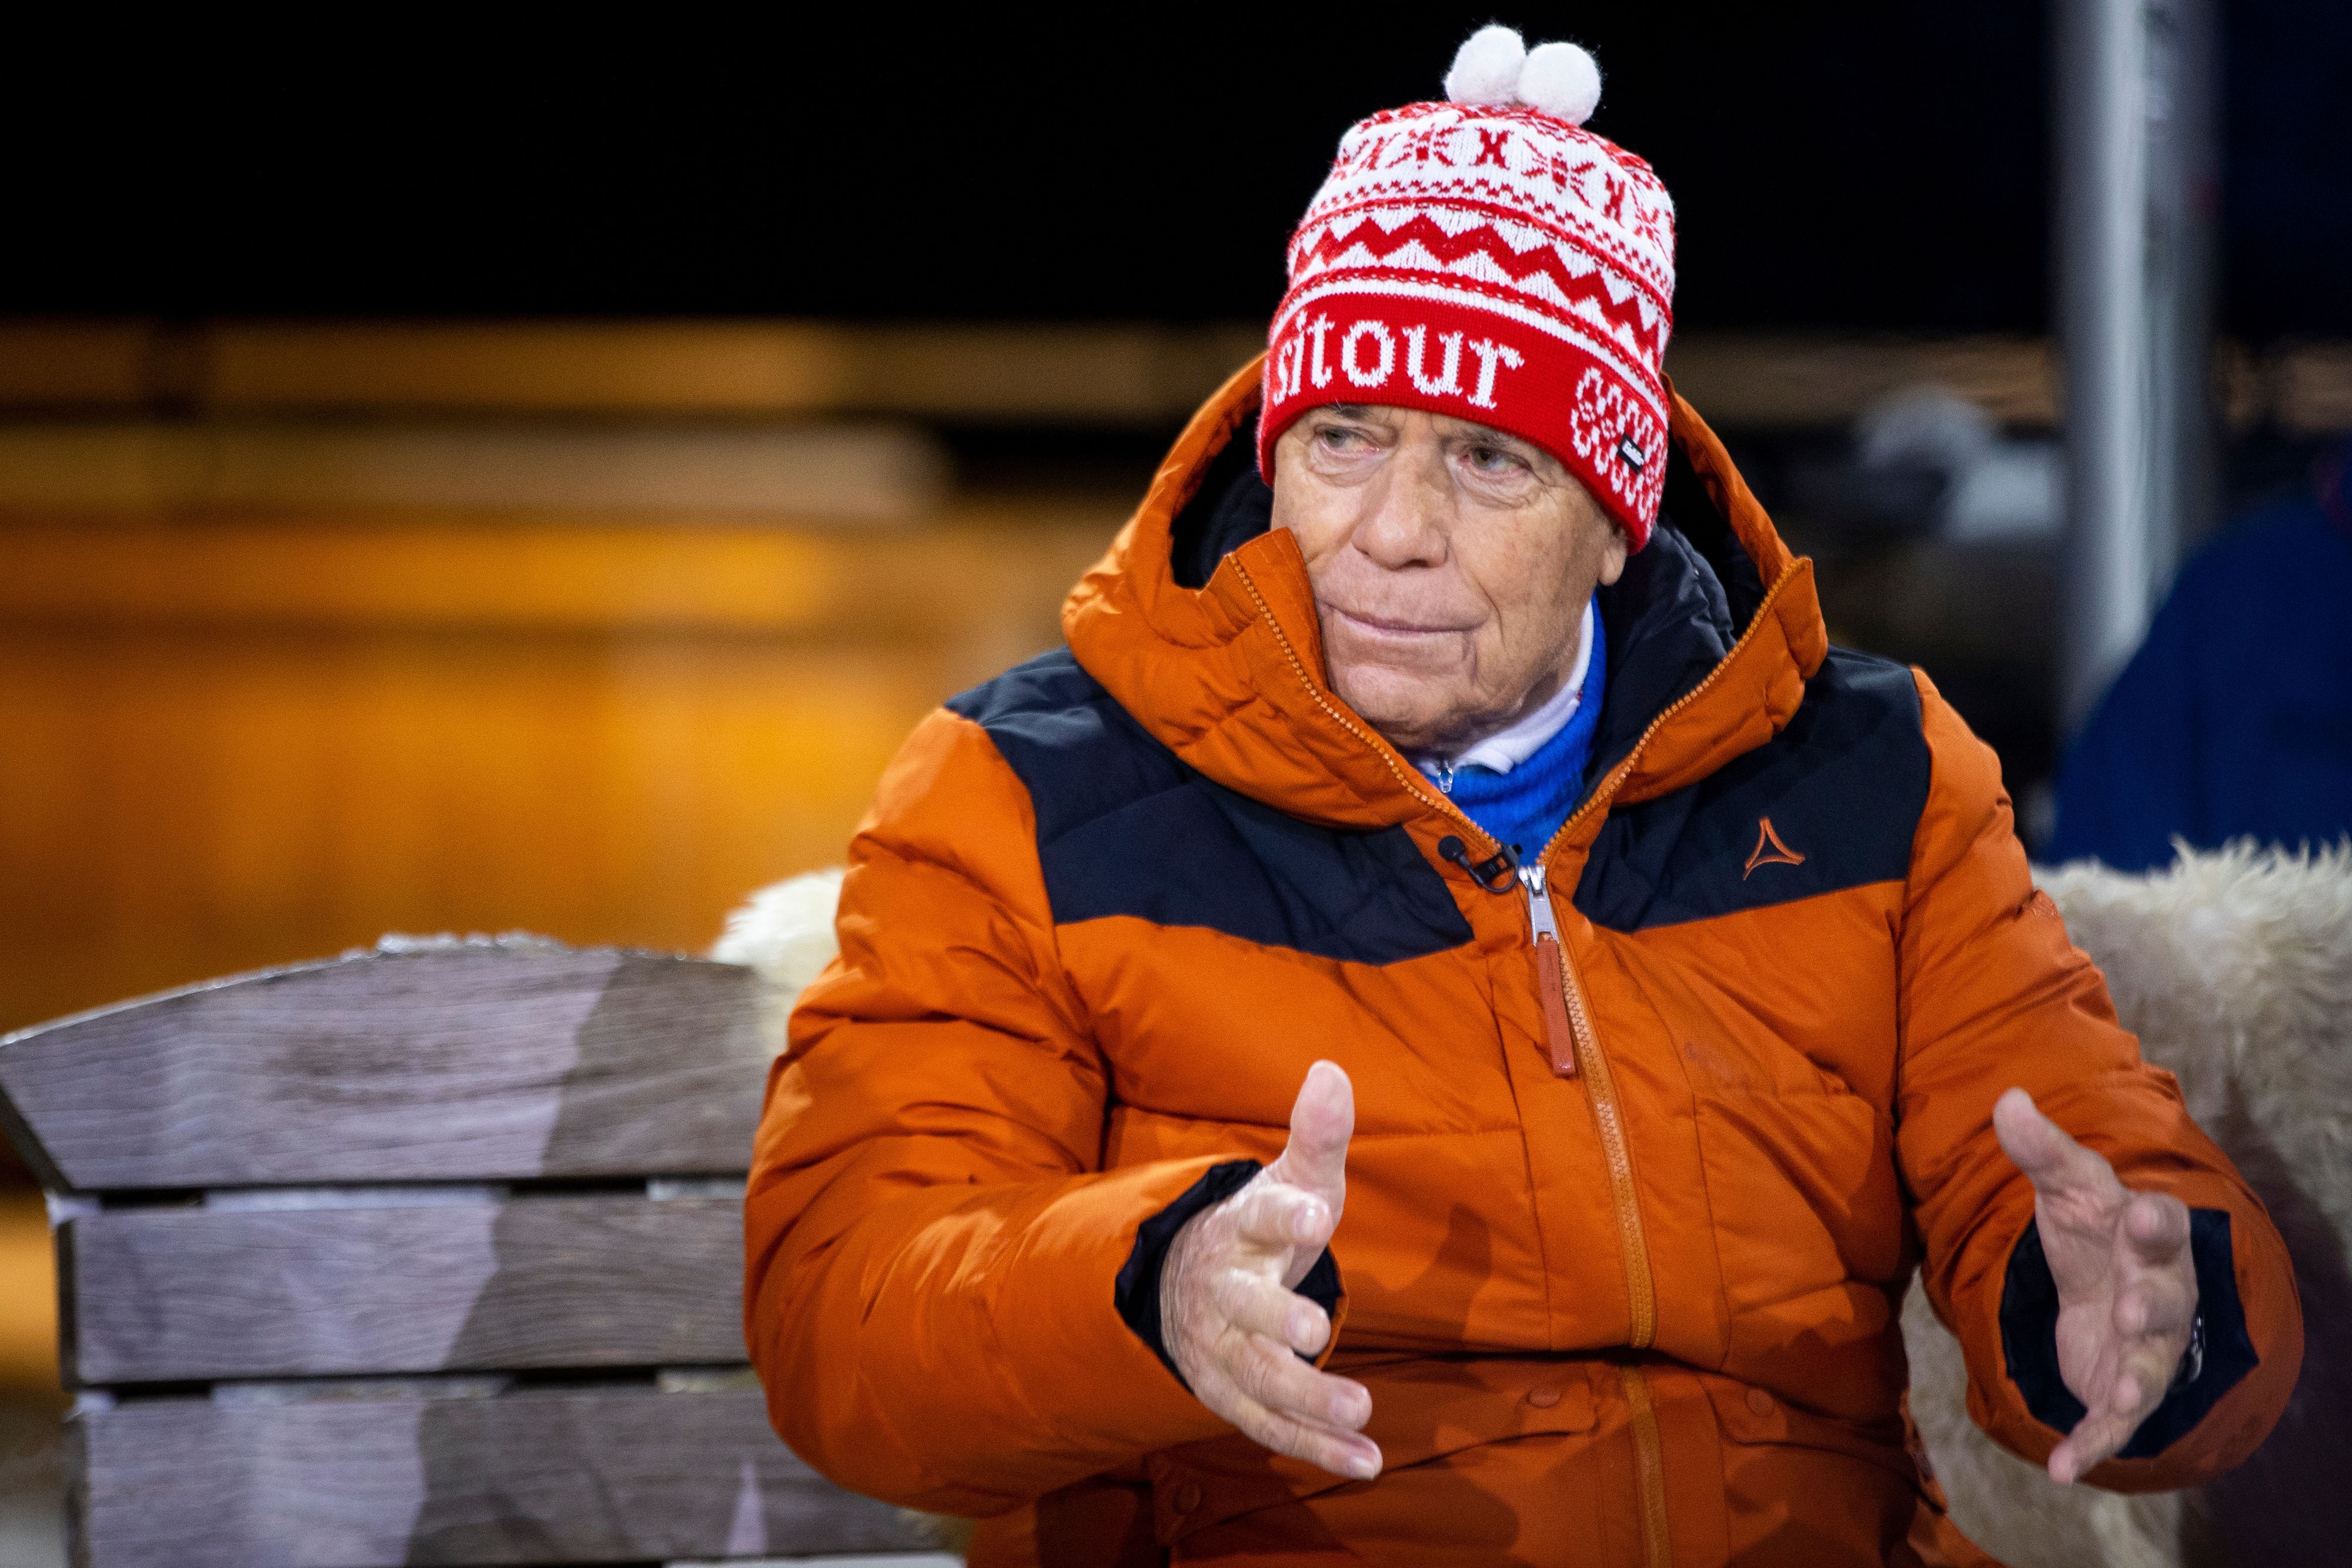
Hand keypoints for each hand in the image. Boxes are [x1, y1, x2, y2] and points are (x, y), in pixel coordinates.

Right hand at [1160, 1060, 1380, 1479]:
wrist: (1186, 1287)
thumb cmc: (1257, 1229)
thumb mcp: (1288, 1180)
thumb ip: (1316, 1136)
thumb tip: (1332, 1069)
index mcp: (1239, 1228)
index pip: (1259, 1215)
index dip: (1286, 1214)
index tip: (1313, 1214)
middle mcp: (1224, 1293)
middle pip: (1246, 1309)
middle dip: (1278, 1320)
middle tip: (1315, 1329)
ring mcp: (1224, 1350)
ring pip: (1258, 1378)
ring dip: (1307, 1398)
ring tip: (1361, 1411)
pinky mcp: (1233, 1396)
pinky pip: (1272, 1427)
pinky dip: (1317, 1446)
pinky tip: (1367, 1462)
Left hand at [1993, 1087, 2198, 1483]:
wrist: (2107, 1287)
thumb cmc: (2092, 1229)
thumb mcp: (2066, 1188)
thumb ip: (2040, 1150)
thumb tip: (2007, 1098)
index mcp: (2147, 1237)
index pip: (2161, 1223)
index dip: (2152, 1220)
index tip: (2140, 1212)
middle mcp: (2159, 1293)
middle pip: (2165, 1298)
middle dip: (2152, 1303)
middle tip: (2132, 1307)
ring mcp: (2147, 1347)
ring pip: (2152, 1366)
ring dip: (2138, 1379)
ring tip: (2125, 1397)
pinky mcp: (2122, 1390)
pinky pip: (2113, 1422)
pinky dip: (2089, 1445)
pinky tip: (2060, 1468)